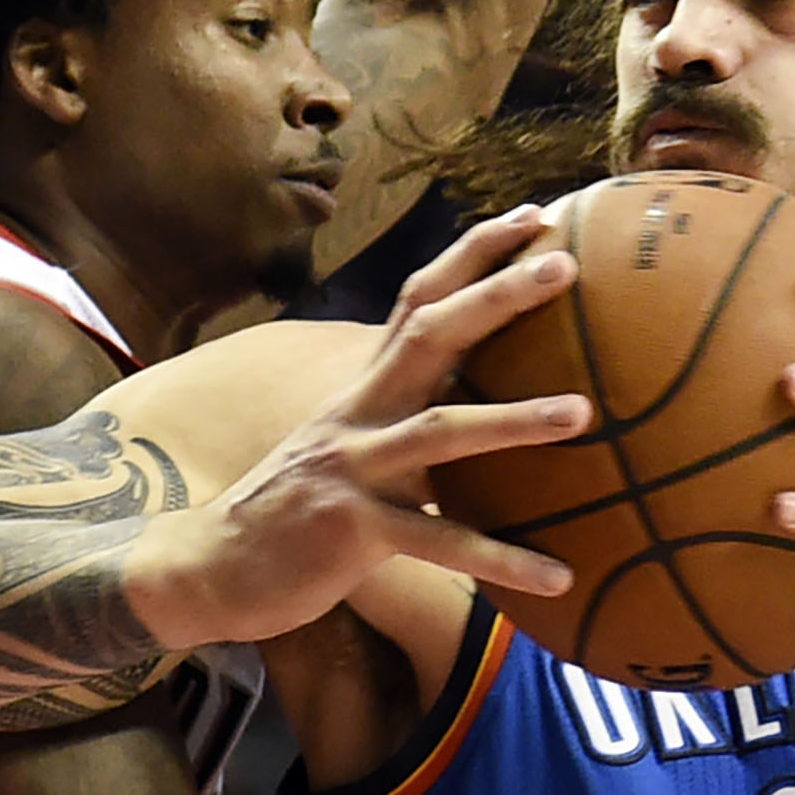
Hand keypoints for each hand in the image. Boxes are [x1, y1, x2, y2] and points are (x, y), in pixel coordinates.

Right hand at [131, 210, 593, 646]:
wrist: (211, 569)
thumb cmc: (298, 511)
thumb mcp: (350, 448)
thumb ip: (404, 421)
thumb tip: (476, 402)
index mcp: (364, 390)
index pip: (419, 299)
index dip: (473, 254)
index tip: (534, 217)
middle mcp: (358, 414)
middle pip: (429, 333)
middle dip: (496, 295)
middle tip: (564, 264)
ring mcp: (353, 468)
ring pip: (441, 430)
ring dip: (514, 420)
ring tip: (583, 412)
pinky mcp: (353, 531)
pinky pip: (440, 544)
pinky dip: (502, 561)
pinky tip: (558, 578)